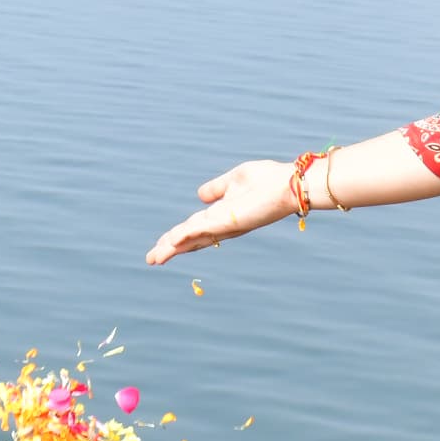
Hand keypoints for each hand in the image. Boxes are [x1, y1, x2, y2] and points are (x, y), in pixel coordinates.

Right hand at [148, 160, 304, 265]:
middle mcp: (221, 225)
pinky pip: (200, 229)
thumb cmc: (267, 181)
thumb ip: (216, 189)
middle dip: (169, 249)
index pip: (194, 229)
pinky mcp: (227, 221)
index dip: (177, 237)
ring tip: (153, 259)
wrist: (288, 184)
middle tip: (151, 260)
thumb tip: (200, 196)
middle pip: (189, 240)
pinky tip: (170, 244)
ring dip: (171, 249)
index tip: (162, 244)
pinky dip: (184, 237)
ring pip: (191, 239)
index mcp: (221, 216)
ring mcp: (223, 225)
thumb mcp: (234, 180)